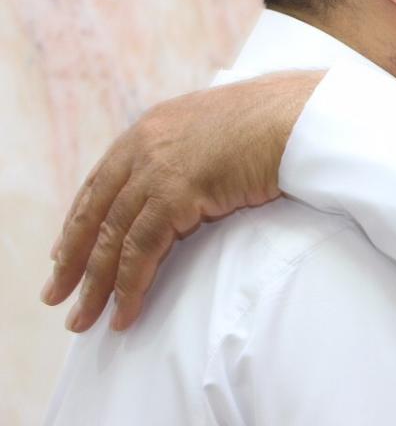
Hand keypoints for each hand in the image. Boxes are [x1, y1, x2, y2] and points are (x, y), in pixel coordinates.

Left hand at [41, 70, 323, 331]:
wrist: (300, 116)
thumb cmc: (278, 122)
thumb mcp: (222, 130)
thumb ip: (196, 152)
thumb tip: (198, 179)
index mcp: (152, 127)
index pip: (101, 181)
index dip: (80, 220)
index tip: (64, 251)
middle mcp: (144, 145)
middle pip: (95, 212)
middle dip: (72, 258)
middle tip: (57, 294)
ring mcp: (156, 168)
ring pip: (111, 237)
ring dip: (96, 284)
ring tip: (84, 319)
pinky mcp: (175, 193)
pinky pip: (141, 250)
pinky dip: (131, 285)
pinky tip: (125, 312)